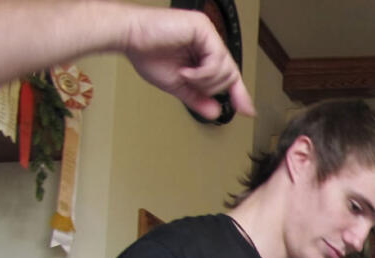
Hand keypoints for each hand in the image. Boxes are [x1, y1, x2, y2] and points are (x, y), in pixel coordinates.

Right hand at [123, 6, 254, 120]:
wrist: (127, 37)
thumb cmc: (145, 53)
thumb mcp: (177, 85)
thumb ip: (198, 98)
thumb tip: (215, 112)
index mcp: (203, 52)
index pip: (229, 74)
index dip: (239, 94)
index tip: (247, 112)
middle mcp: (208, 41)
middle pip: (230, 75)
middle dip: (210, 87)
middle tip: (190, 84)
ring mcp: (207, 33)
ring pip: (227, 70)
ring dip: (205, 81)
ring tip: (185, 76)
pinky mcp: (203, 28)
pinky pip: (217, 60)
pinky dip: (203, 73)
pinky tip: (186, 71)